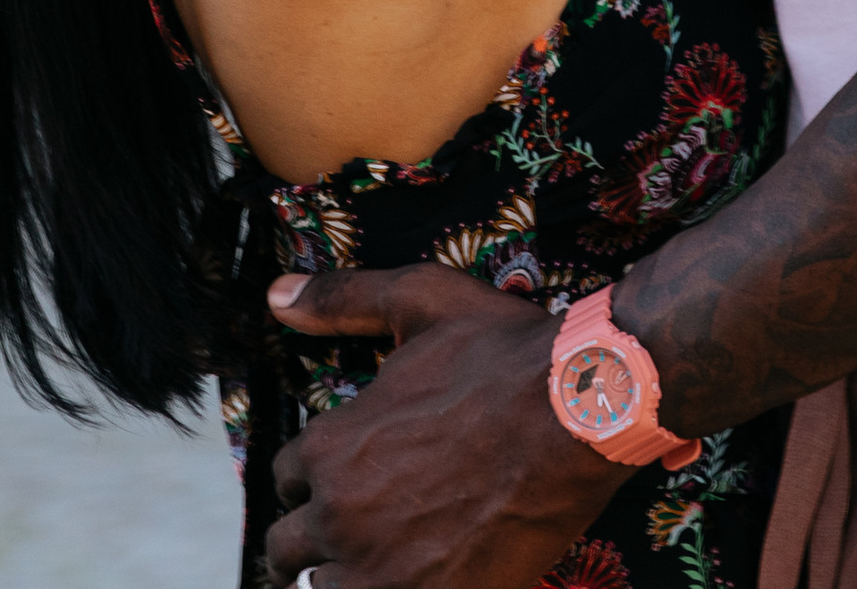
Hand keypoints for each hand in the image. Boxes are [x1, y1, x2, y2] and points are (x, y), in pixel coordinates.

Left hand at [261, 266, 610, 588]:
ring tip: (371, 565)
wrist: (577, 415)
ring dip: (339, 578)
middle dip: (310, 539)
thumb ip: (343, 299)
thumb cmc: (502, 356)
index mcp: (332, 447)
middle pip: (288, 550)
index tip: (335, 480)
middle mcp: (342, 515)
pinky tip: (409, 577)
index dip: (311, 478)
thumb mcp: (419, 301)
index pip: (286, 480)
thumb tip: (279, 295)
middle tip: (347, 532)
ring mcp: (381, 571)